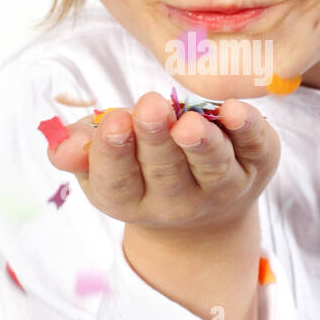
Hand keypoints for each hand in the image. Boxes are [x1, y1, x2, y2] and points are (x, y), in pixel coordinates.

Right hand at [46, 91, 280, 233]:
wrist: (204, 212)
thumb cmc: (140, 169)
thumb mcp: (101, 164)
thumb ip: (79, 151)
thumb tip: (64, 145)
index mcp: (131, 199)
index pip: (117, 182)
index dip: (113, 153)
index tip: (114, 122)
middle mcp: (177, 203)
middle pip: (165, 172)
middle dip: (157, 139)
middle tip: (151, 106)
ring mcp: (221, 188)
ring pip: (211, 167)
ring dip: (201, 143)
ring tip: (189, 122)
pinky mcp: (256, 166)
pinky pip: (255, 148)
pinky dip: (249, 130)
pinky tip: (236, 110)